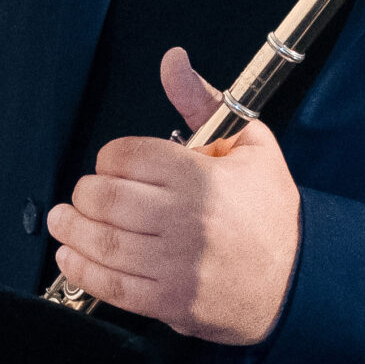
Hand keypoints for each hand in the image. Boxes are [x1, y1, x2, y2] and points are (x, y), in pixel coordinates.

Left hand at [46, 47, 300, 343]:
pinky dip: (83, 270)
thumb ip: (200, 102)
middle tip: (83, 193)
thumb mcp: (249, 144)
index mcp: (201, 176)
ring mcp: (176, 265)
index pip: (126, 157)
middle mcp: (184, 220)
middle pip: (105, 198)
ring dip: (71, 230)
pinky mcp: (171, 302)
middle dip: (84, 193)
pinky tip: (71, 256)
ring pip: (103, 242)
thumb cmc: (271, 210)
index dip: (110, 158)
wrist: (301, 280)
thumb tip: (172, 60)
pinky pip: (113, 287)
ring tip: (63, 221)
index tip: (112, 165)